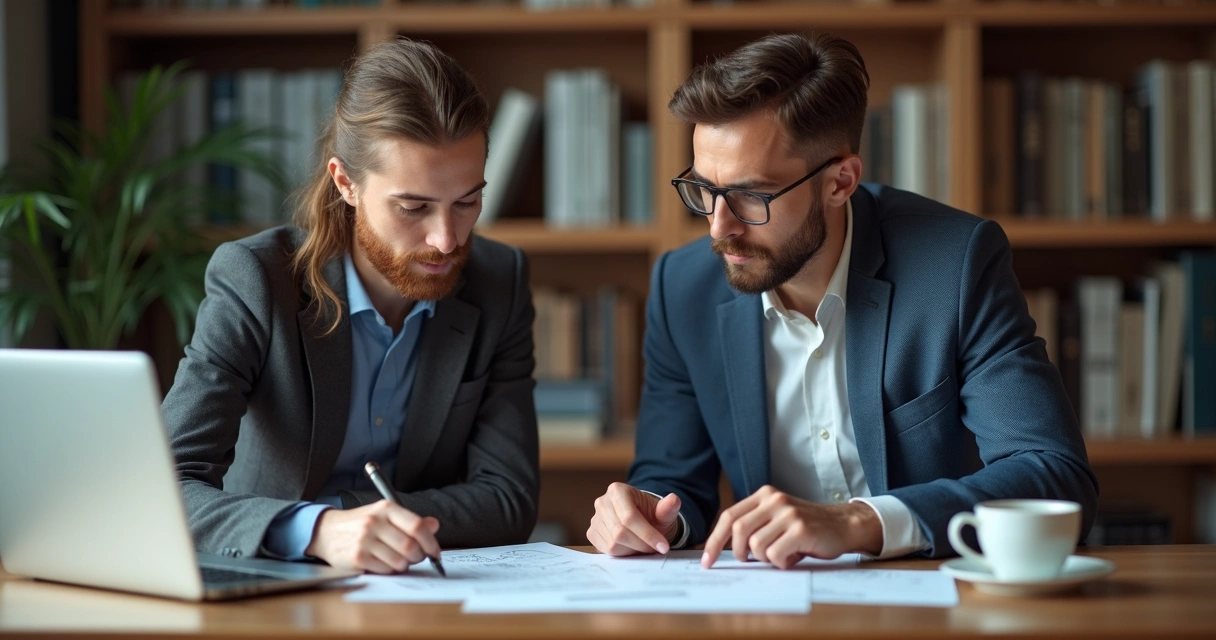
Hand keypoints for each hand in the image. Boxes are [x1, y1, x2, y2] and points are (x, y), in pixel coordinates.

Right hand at [304, 500, 440, 573]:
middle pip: (410, 546)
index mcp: (386, 508)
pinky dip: (389, 571)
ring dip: (404, 565)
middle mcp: (375, 521)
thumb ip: (410, 521)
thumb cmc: (360, 524)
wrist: (326, 531)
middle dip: (418, 557)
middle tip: (416, 559)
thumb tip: (434, 525)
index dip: (431, 542)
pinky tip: (384, 564)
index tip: (434, 552)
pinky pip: (384, 570)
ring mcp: (364, 539)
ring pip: (399, 561)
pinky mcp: (357, 556)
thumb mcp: (384, 515)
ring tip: (398, 561)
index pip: (417, 526)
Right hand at [587, 482, 681, 555]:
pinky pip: (606, 549)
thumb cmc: (652, 515)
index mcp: (618, 490)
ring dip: (633, 550)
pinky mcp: (592, 532)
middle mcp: (603, 502)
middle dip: (641, 544)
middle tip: (655, 549)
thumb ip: (668, 508)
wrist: (641, 519)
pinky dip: (622, 553)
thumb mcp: (663, 512)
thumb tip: (674, 499)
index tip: (663, 547)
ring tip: (644, 545)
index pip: (630, 517)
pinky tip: (631, 546)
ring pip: (613, 544)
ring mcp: (595, 518)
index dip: (648, 534)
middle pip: (620, 532)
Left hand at [701, 485, 881, 568]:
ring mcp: (788, 513)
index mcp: (764, 495)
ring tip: (783, 554)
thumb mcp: (777, 518)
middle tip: (749, 561)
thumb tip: (725, 549)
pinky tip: (795, 557)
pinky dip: (782, 563)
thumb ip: (755, 525)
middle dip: (739, 552)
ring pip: (757, 546)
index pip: (729, 516)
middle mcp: (774, 500)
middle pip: (738, 530)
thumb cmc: (807, 528)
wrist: (844, 525)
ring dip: (766, 559)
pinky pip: (776, 554)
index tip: (707, 561)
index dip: (714, 540)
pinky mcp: (801, 529)